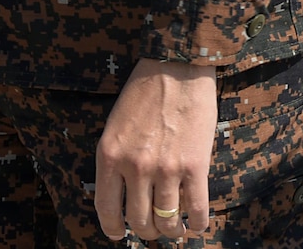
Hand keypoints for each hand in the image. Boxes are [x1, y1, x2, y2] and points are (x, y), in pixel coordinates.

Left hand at [94, 59, 216, 241]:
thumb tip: (121, 194)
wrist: (175, 69)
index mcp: (110, 155)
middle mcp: (135, 166)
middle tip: (153, 226)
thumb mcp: (115, 126)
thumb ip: (116, 159)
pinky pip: (196, 212)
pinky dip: (195, 225)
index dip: (113, 228)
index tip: (118, 234)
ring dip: (171, 230)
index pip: (106, 208)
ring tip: (175, 227)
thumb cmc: (143, 93)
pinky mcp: (194, 167)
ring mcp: (165, 169)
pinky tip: (194, 224)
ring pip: (166, 221)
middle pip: (139, 221)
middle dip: (146, 230)